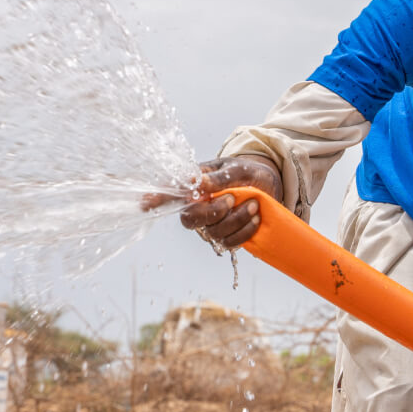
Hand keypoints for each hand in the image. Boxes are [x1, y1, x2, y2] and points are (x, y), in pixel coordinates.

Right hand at [142, 156, 280, 249]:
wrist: (268, 185)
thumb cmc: (247, 172)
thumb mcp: (237, 168)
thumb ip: (219, 177)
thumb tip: (201, 184)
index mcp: (195, 186)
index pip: (171, 193)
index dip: (157, 199)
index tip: (144, 203)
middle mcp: (198, 207)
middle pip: (190, 220)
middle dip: (213, 212)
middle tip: (232, 198)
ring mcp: (211, 225)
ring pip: (214, 232)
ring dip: (237, 219)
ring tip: (253, 203)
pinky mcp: (226, 237)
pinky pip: (229, 243)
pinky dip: (245, 231)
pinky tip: (255, 217)